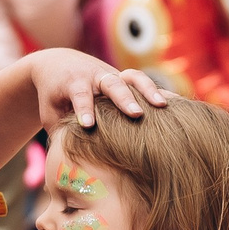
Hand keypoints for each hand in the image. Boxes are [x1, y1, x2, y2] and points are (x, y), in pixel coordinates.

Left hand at [25, 49, 171, 129]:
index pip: (79, 96)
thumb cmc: (53, 96)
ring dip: (148, 91)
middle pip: (111, 84)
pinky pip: (145, 83)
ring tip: (163, 106)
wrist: (60, 63)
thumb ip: (58, 133)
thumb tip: (65, 165)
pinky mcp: (125, 78)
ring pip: (132, 78)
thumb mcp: (50, 113)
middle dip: (123, 99)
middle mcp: (95, 76)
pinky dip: (160, 91)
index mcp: (73, 83)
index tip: (87, 125)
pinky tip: (178, 105)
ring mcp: (113, 75)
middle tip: (135, 114)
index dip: (84, 110)